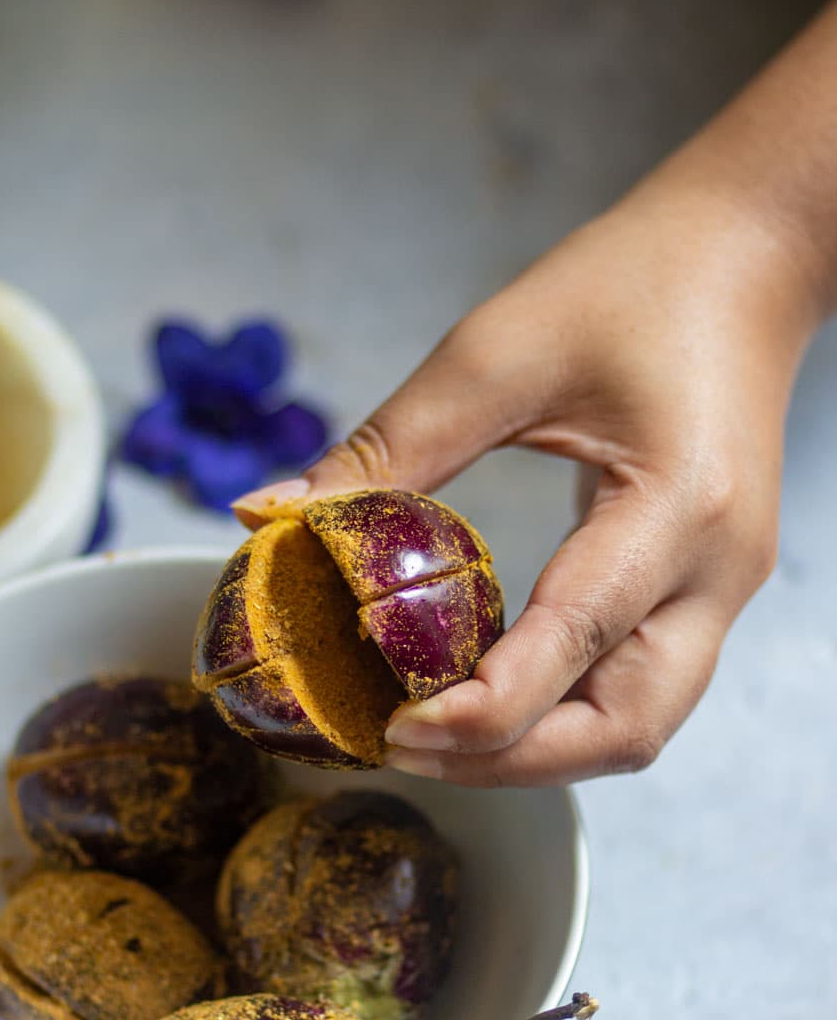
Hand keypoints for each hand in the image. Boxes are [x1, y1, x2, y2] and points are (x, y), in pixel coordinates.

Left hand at [235, 182, 809, 785]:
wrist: (745, 259)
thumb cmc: (633, 285)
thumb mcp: (497, 353)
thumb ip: (389, 448)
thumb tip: (274, 515)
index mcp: (677, 504)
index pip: (574, 643)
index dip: (481, 712)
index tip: (390, 729)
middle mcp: (718, 570)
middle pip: (624, 728)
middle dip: (508, 760)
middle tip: (400, 746)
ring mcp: (724, 589)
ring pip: (638, 727)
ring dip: (537, 753)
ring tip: (432, 736)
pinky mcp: (708, 590)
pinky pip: (637, 689)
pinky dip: (560, 714)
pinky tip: (486, 694)